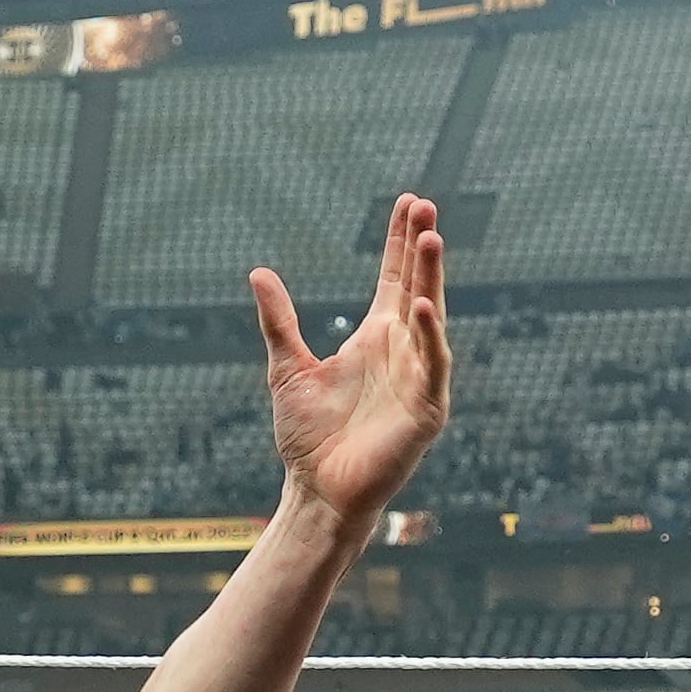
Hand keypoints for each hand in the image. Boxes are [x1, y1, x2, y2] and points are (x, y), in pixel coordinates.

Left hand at [257, 196, 450, 529]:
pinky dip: (429, 337)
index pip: (395, 278)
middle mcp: (403, 351)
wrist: (316, 489)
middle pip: (419, 287)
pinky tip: (419, 307)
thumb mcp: (287, 367)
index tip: (409, 202)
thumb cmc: (307, 436)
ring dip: (432, 279)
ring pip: (431, 318)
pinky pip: (431, 366)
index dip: (401, 242)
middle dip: (424, 248)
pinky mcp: (425, 409)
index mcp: (376, 338)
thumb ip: (279, 321)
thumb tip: (258, 273)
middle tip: (426, 205)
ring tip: (431, 237)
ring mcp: (419, 378)